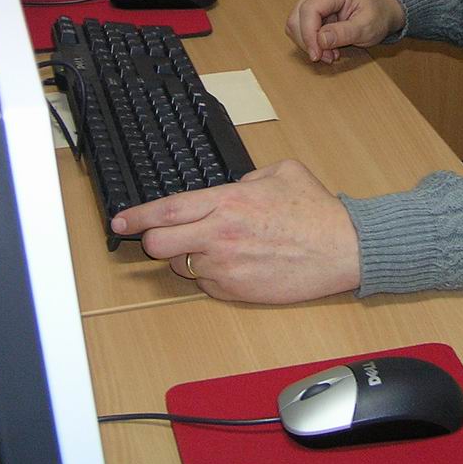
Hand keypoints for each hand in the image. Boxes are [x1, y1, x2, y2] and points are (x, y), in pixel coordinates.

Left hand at [111, 160, 361, 303]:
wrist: (343, 249)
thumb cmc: (316, 211)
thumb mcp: (282, 171)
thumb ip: (248, 177)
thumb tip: (233, 187)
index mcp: (227, 202)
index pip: (166, 211)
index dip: (136, 216)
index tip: (119, 221)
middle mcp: (220, 236)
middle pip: (160, 246)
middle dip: (153, 241)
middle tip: (162, 237)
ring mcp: (226, 267)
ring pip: (183, 266)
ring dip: (190, 257)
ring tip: (218, 247)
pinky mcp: (237, 291)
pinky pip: (208, 284)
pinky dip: (214, 275)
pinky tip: (238, 263)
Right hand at [285, 0, 404, 63]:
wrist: (382, 11)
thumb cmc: (378, 16)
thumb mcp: (367, 28)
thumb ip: (344, 33)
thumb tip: (320, 40)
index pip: (309, 10)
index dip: (309, 35)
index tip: (317, 55)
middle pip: (297, 16)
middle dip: (308, 41)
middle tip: (328, 57)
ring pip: (295, 22)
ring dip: (308, 42)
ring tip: (330, 52)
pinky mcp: (311, 5)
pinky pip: (300, 26)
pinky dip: (310, 40)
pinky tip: (326, 46)